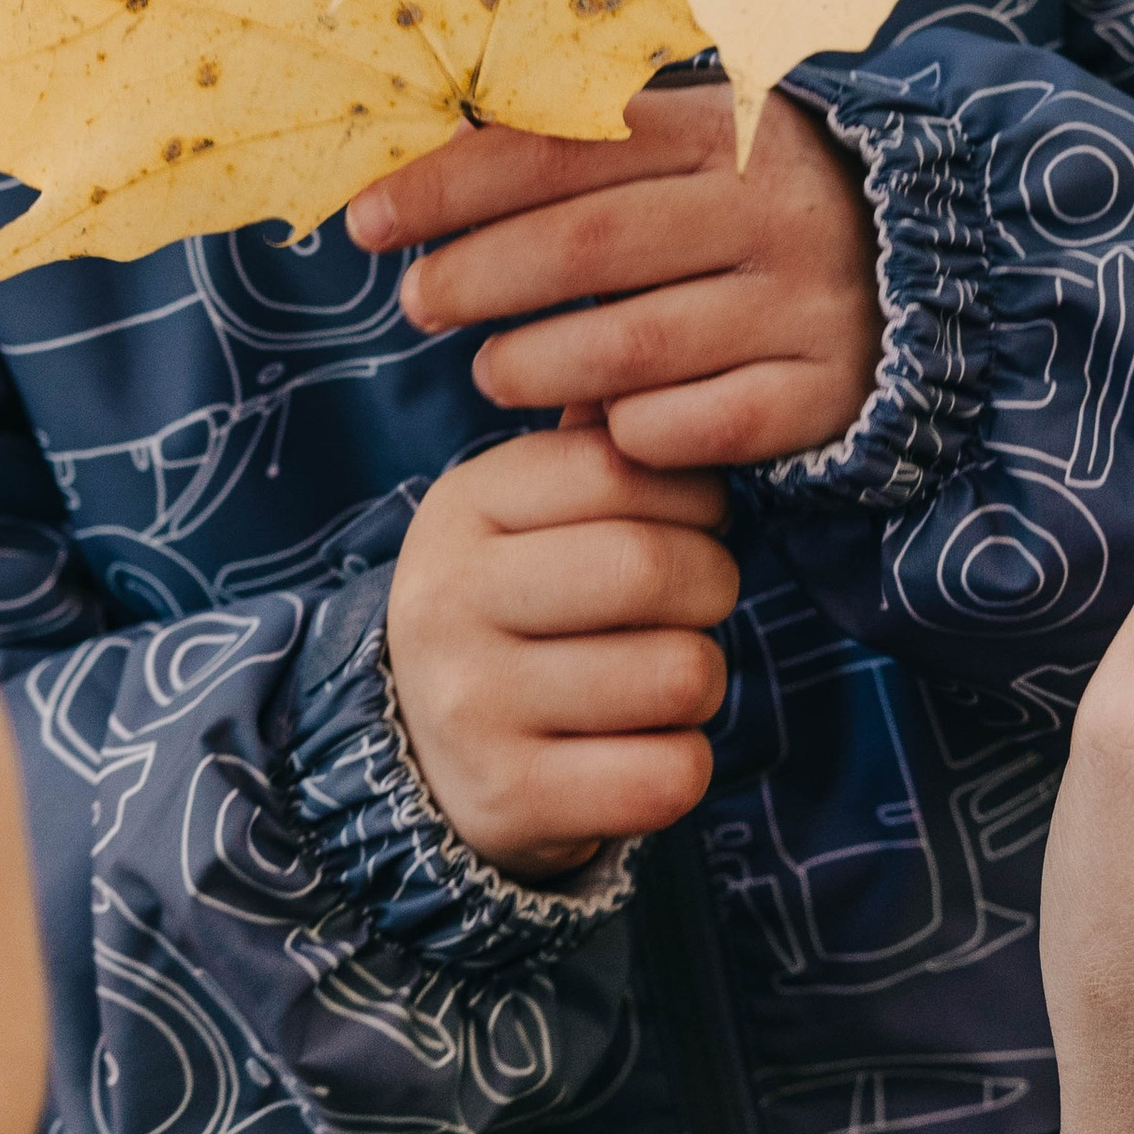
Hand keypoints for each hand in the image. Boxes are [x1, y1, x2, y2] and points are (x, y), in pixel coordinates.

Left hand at [348, 82, 881, 467]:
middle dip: (477, 278)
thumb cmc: (749, 209)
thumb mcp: (687, 149)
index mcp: (725, 125)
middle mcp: (771, 207)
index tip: (368, 221)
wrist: (919, 272)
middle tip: (414, 303)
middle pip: (587, 245)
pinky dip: (634, 429)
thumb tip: (420, 166)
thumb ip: (579, 146)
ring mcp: (805, 301)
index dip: (450, 186)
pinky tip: (597, 425)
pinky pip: (701, 426)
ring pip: (634, 347)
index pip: (560, 146)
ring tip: (486, 373)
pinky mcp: (825, 389)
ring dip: (536, 364)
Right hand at [386, 429, 739, 881]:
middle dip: (710, 583)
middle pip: (652, 567)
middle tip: (694, 602)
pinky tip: (636, 751)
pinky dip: (681, 763)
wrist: (422, 763)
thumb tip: (640, 334)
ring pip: (679, 673)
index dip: (690, 495)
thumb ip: (590, 445)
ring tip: (654, 678)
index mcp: (460, 510)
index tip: (684, 522)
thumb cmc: (514, 612)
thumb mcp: (523, 516)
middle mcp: (448, 603)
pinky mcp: (512, 799)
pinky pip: (670, 773)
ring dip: (699, 679)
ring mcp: (471, 708)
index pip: (620, 466)